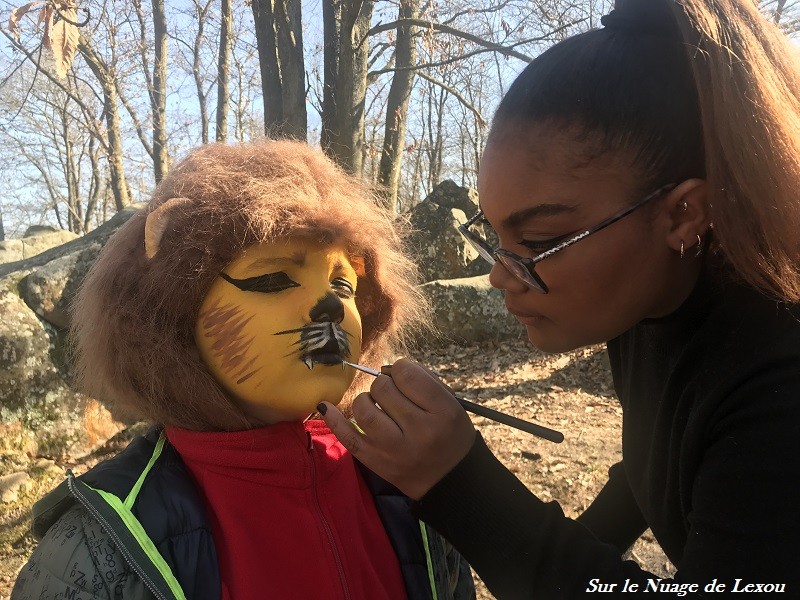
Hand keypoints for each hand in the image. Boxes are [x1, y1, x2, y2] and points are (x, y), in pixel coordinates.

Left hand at [319, 357, 475, 499]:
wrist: (450, 479)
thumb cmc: (449, 433)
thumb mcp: (450, 403)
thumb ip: (421, 380)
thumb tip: (385, 369)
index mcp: (443, 411)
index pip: (407, 374)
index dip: (400, 369)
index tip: (404, 377)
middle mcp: (419, 430)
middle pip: (383, 388)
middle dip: (384, 385)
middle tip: (393, 395)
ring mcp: (394, 449)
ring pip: (364, 408)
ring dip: (366, 399)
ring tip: (377, 405)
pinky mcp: (376, 462)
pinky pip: (348, 437)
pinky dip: (333, 419)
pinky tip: (325, 405)